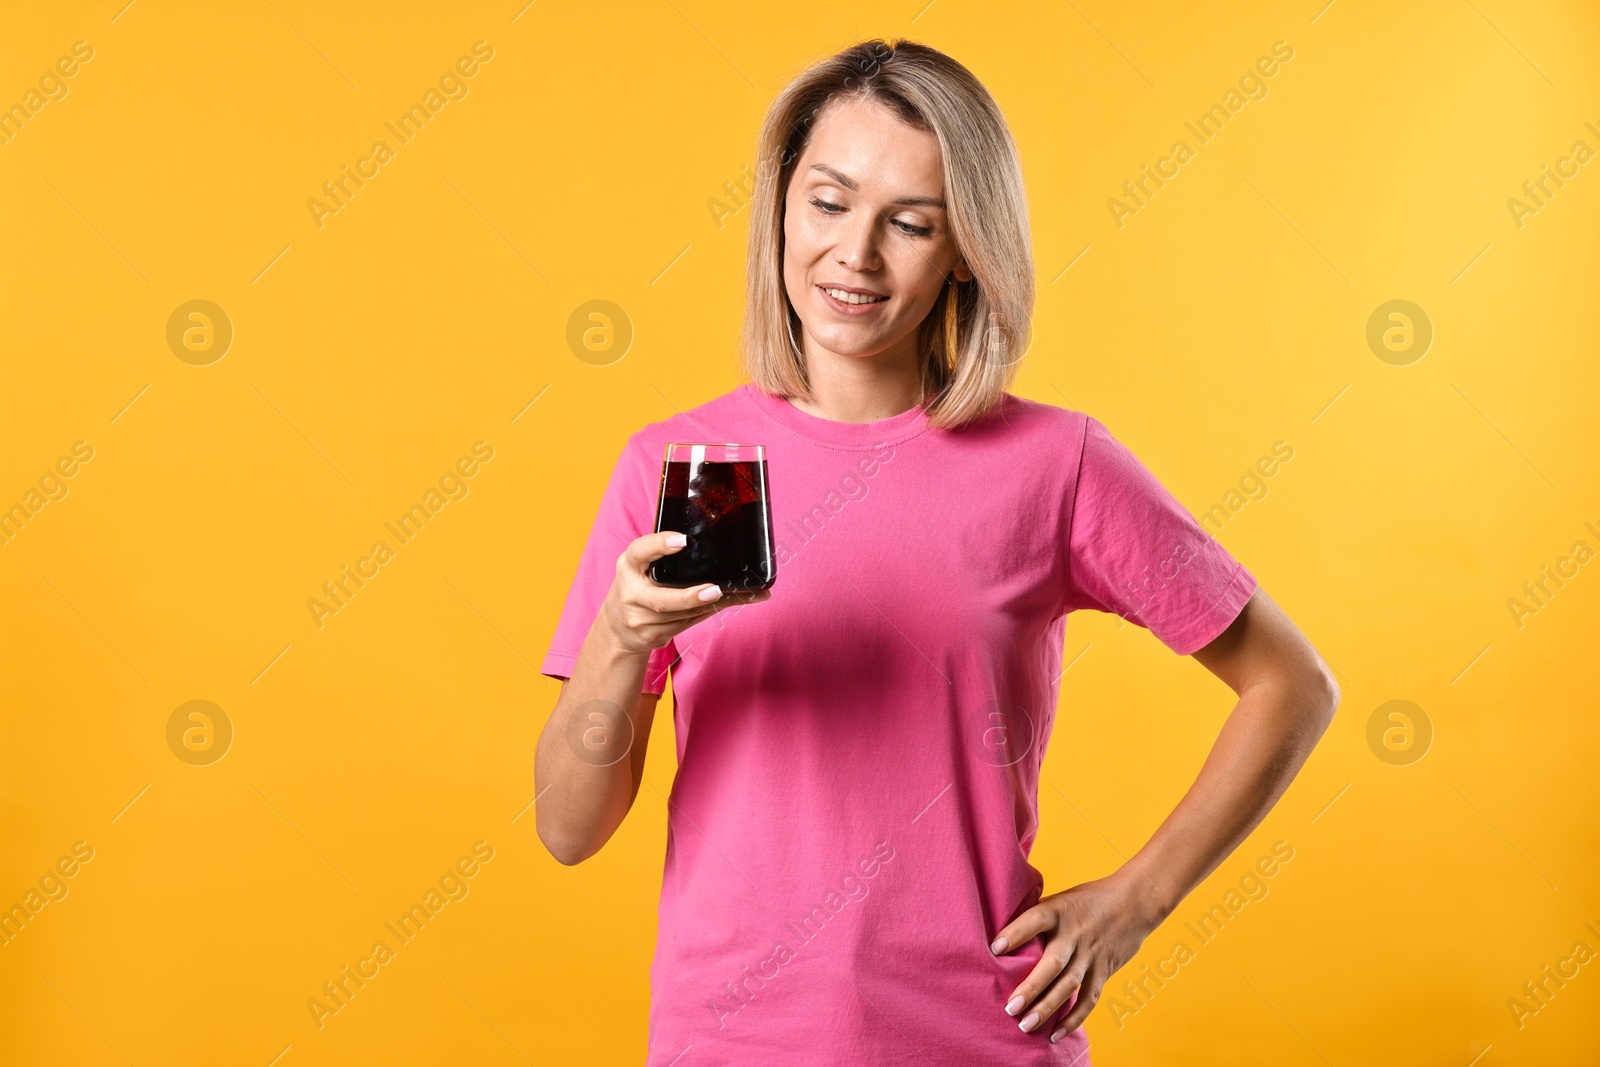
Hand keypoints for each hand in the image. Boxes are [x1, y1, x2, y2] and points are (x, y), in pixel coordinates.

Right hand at [602, 531, 770, 653]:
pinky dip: (708, 613)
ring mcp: (640, 619)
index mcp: (628, 566)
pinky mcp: (653, 636)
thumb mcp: (639, 566)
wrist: (618, 629)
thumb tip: (703, 542)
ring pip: (682, 615)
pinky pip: (687, 624)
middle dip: (690, 597)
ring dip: (710, 605)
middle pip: (663, 599)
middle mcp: (631, 593)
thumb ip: (660, 555)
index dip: (660, 545)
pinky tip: (724, 604)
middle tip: (715, 590)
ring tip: (736, 595)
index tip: (683, 541)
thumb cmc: (636, 588)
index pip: (640, 552)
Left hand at [989, 868, 1164, 1041]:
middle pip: (1052, 963)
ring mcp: (1090, 954)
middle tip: (1010, 1008)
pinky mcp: (1103, 970)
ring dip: (1048, 1007)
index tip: (994, 948)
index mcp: (1059, 911)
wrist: (1134, 902)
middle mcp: (1075, 934)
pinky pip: (1089, 998)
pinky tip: (1055, 1034)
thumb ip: (1037, 916)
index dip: (1015, 933)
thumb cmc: (1087, 900)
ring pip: (1069, 985)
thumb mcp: (1061, 899)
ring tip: (1026, 1025)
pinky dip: (1074, 1018)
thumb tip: (1002, 934)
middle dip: (1031, 988)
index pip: (1035, 920)